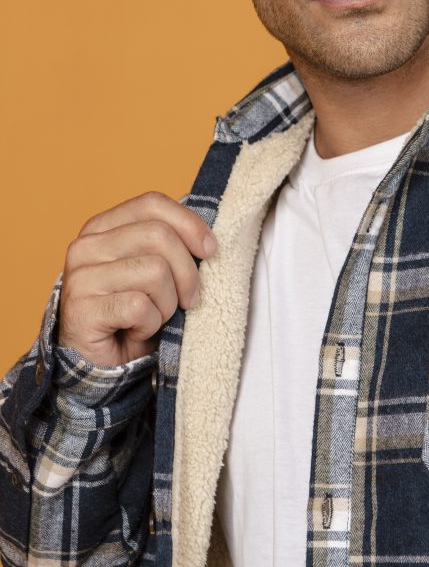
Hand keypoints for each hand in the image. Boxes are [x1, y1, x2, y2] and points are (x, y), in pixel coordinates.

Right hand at [58, 191, 216, 366]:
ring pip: (154, 271)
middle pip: (159, 235)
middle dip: (187, 272)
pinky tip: (138, 330)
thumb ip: (171, 243)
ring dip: (168, 303)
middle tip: (189, 300)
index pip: (151, 203)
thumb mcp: (155, 269)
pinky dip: (150, 324)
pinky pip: (139, 307)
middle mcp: (86, 246)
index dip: (189, 224)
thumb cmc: (134, 313)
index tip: (210, 250)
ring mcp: (80, 277)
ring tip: (156, 316)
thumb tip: (210, 231)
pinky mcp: (81, 310)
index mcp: (103, 227)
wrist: (101, 362)